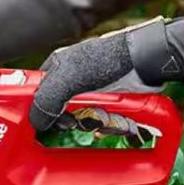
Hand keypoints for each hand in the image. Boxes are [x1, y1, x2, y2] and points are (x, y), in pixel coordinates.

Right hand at [29, 17, 182, 132]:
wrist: (148, 61)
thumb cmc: (108, 61)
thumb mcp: (68, 80)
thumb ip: (46, 100)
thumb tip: (36, 122)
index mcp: (56, 67)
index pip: (37, 94)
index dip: (40, 111)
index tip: (48, 123)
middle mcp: (71, 78)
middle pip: (59, 109)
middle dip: (71, 120)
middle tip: (77, 121)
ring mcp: (91, 89)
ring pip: (82, 116)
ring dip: (92, 122)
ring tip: (104, 117)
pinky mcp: (110, 99)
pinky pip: (100, 118)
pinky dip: (106, 123)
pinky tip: (112, 122)